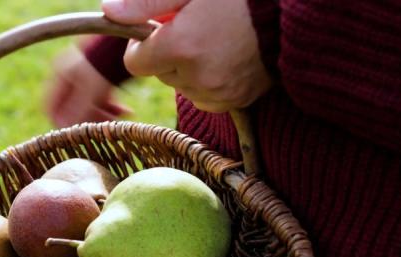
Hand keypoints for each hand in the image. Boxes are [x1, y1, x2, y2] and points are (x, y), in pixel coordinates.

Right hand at [45, 46, 131, 127]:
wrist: (132, 37)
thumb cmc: (109, 61)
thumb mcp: (93, 89)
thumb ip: (79, 109)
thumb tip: (65, 130)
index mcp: (61, 74)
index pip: (49, 107)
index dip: (61, 123)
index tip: (79, 134)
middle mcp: (69, 75)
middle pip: (71, 109)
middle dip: (88, 120)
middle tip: (105, 126)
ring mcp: (85, 76)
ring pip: (88, 107)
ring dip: (102, 116)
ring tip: (120, 117)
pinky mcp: (100, 78)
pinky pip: (101, 101)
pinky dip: (111, 108)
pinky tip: (126, 111)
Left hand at [103, 0, 271, 112]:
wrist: (291, 15)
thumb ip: (146, 2)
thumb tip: (108, 11)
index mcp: (182, 46)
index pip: (136, 62)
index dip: (144, 44)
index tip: (162, 30)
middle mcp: (197, 76)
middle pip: (160, 74)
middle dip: (169, 54)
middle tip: (196, 29)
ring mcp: (217, 93)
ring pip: (182, 86)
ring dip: (189, 69)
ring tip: (215, 42)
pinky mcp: (235, 102)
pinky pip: (206, 98)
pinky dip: (209, 83)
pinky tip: (227, 60)